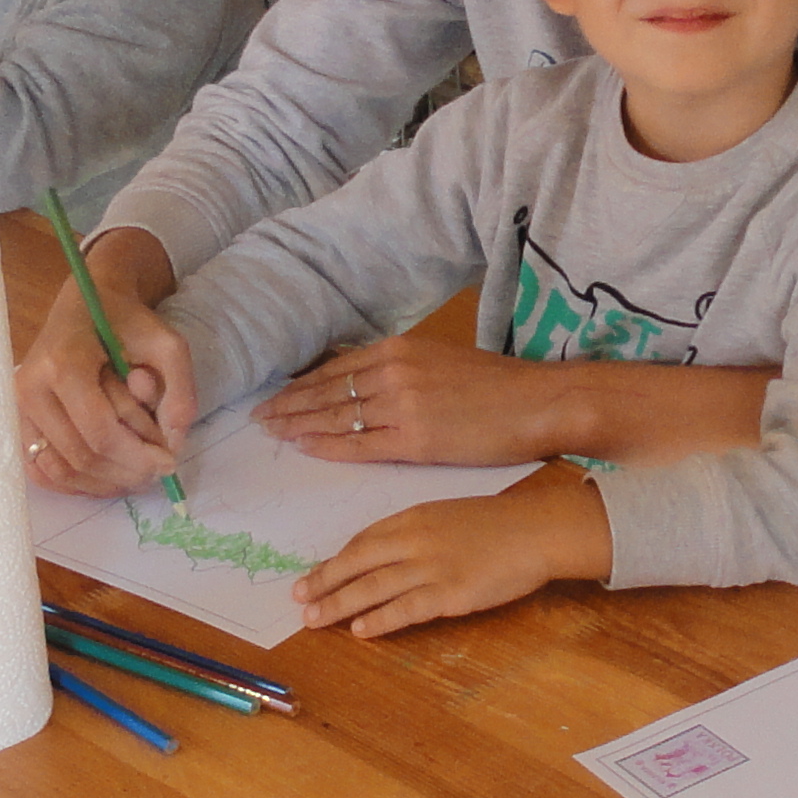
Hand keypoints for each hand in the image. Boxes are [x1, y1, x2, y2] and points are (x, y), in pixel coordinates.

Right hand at [16, 230, 193, 492]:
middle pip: (81, 455)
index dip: (137, 457)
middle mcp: (32, 387)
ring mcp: (19, 406)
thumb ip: (180, 389)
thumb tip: (174, 444)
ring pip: (61, 469)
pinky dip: (76, 483)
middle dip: (125, 472)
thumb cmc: (126, 321)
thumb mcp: (167, 343)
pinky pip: (41, 469)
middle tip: (157, 472)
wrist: (85, 304)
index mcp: (64, 362)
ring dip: (103, 483)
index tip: (169, 464)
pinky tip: (107, 477)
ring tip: (137, 476)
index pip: (99, 431)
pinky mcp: (19, 419)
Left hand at [262, 335, 563, 465]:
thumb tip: (366, 381)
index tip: (277, 395)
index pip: (336, 367)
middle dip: (289, 405)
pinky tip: (305, 447)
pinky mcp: (415, 440)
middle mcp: (394, 372)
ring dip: (298, 425)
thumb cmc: (498, 385)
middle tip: (258, 417)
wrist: (538, 402)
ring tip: (272, 432)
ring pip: (336, 417)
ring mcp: (402, 406)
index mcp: (399, 349)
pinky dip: (328, 446)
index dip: (302, 384)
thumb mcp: (440, 360)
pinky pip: (359, 445)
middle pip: (327, 390)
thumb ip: (400, 368)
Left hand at [294, 466, 608, 636]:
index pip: (362, 541)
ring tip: (314, 619)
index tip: (315, 574)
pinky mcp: (449, 594)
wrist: (536, 531)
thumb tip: (389, 553)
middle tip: (297, 597)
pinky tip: (360, 630)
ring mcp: (430, 567)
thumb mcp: (449, 515)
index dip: (336, 560)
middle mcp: (414, 540)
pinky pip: (404, 609)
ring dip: (338, 604)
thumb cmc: (498, 523)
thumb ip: (417, 532)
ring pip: (371, 588)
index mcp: (413, 518)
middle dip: (323, 581)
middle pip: (356, 563)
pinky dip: (379, 620)